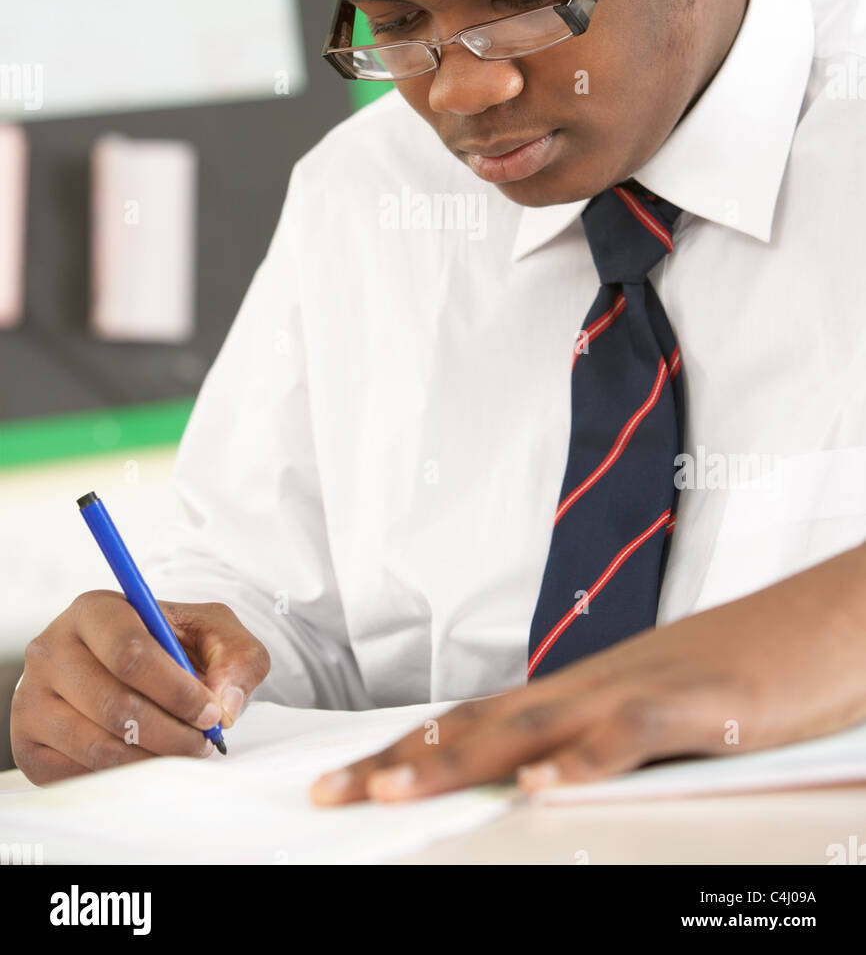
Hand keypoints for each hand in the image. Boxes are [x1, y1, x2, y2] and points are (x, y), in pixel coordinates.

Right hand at [11, 590, 270, 784]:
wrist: (133, 668)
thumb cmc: (176, 645)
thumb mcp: (217, 634)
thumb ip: (237, 659)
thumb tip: (226, 706)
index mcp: (95, 610)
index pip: (129, 653)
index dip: (175, 690)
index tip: (209, 712)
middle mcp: (52, 649)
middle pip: (113, 705)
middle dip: (170, 733)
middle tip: (203, 743)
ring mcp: (32, 698)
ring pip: (96, 746)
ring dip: (151, 759)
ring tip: (182, 753)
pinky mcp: (27, 743)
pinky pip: (75, 775)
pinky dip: (120, 777)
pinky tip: (146, 762)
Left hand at [310, 543, 865, 803]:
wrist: (825, 617)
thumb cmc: (741, 674)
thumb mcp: (653, 719)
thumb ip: (592, 747)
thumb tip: (535, 786)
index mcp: (577, 694)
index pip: (472, 726)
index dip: (403, 754)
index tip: (343, 784)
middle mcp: (591, 687)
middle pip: (479, 726)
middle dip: (399, 761)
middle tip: (330, 793)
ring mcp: (641, 690)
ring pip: (534, 725)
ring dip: (459, 759)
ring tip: (392, 790)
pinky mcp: (700, 704)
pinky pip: (632, 734)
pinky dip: (585, 761)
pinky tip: (543, 788)